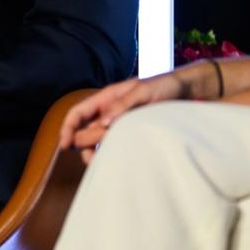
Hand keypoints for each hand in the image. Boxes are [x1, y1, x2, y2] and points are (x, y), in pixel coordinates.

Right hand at [59, 70, 199, 164]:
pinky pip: (113, 144)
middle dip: (83, 145)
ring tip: (103, 163)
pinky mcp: (129, 132)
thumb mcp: (143, 91)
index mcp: (105, 98)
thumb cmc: (163, 86)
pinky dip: (110, 153)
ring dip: (95, 152)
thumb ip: (123, 105)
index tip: (65, 145)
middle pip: (84, 131)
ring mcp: (117, 123)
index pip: (78, 113)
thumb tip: (103, 123)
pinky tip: (114, 161)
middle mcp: (107, 112)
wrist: (184, 91)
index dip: (68, 128)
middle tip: (92, 158)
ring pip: (96, 141)